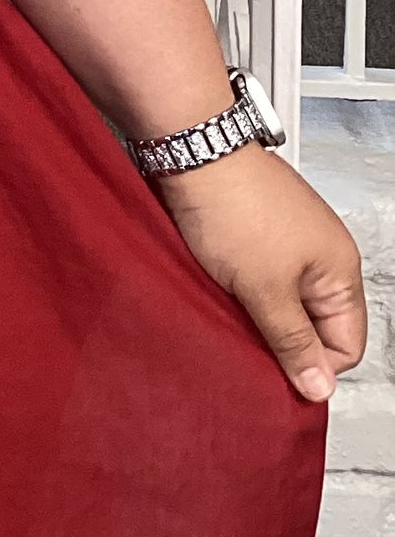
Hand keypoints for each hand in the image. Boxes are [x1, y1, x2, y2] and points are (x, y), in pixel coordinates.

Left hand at [158, 148, 367, 401]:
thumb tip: (318, 384)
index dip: (313, 366)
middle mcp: (321, 254)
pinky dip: (238, 289)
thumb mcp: (265, 290)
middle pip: (313, 325)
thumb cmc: (233, 204)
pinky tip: (217, 288)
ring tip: (228, 310)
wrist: (191, 152)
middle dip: (280, 340)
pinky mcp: (256, 231)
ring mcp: (288, 241)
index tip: (277, 374)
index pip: (346, 345)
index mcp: (340, 270)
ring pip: (281, 302)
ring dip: (255, 314)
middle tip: (247, 342)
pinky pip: (256, 278)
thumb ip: (293, 342)